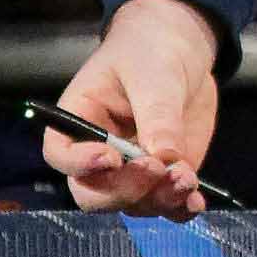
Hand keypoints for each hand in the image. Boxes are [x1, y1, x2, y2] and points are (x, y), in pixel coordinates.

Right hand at [51, 0, 219, 211]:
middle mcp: (99, 153)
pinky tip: (196, 200)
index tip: (109, 157)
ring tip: (186, 178)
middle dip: (124, 190)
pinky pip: (167, 205)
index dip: (78, 164)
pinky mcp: (164, 176)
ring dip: (160, 199)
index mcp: (79, 119)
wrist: (181, 48)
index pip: (60, 154)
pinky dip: (181, 207)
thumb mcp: (152, 72)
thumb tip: (166, 156)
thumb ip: (157, 113)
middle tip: (156, 168)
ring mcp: (131, 170)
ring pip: (133, 204)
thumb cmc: (150, 50)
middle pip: (93, 194)